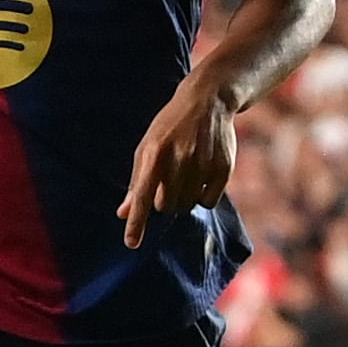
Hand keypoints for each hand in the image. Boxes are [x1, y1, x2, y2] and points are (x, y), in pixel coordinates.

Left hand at [120, 73, 235, 247]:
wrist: (207, 103)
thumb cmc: (169, 129)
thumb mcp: (146, 149)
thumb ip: (136, 182)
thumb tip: (123, 214)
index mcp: (154, 155)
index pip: (141, 196)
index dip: (137, 222)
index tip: (131, 243)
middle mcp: (179, 160)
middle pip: (165, 206)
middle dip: (163, 202)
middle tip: (167, 182)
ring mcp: (203, 163)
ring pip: (187, 205)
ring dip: (183, 198)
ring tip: (185, 175)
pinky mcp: (224, 167)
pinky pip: (209, 201)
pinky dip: (203, 196)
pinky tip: (202, 176)